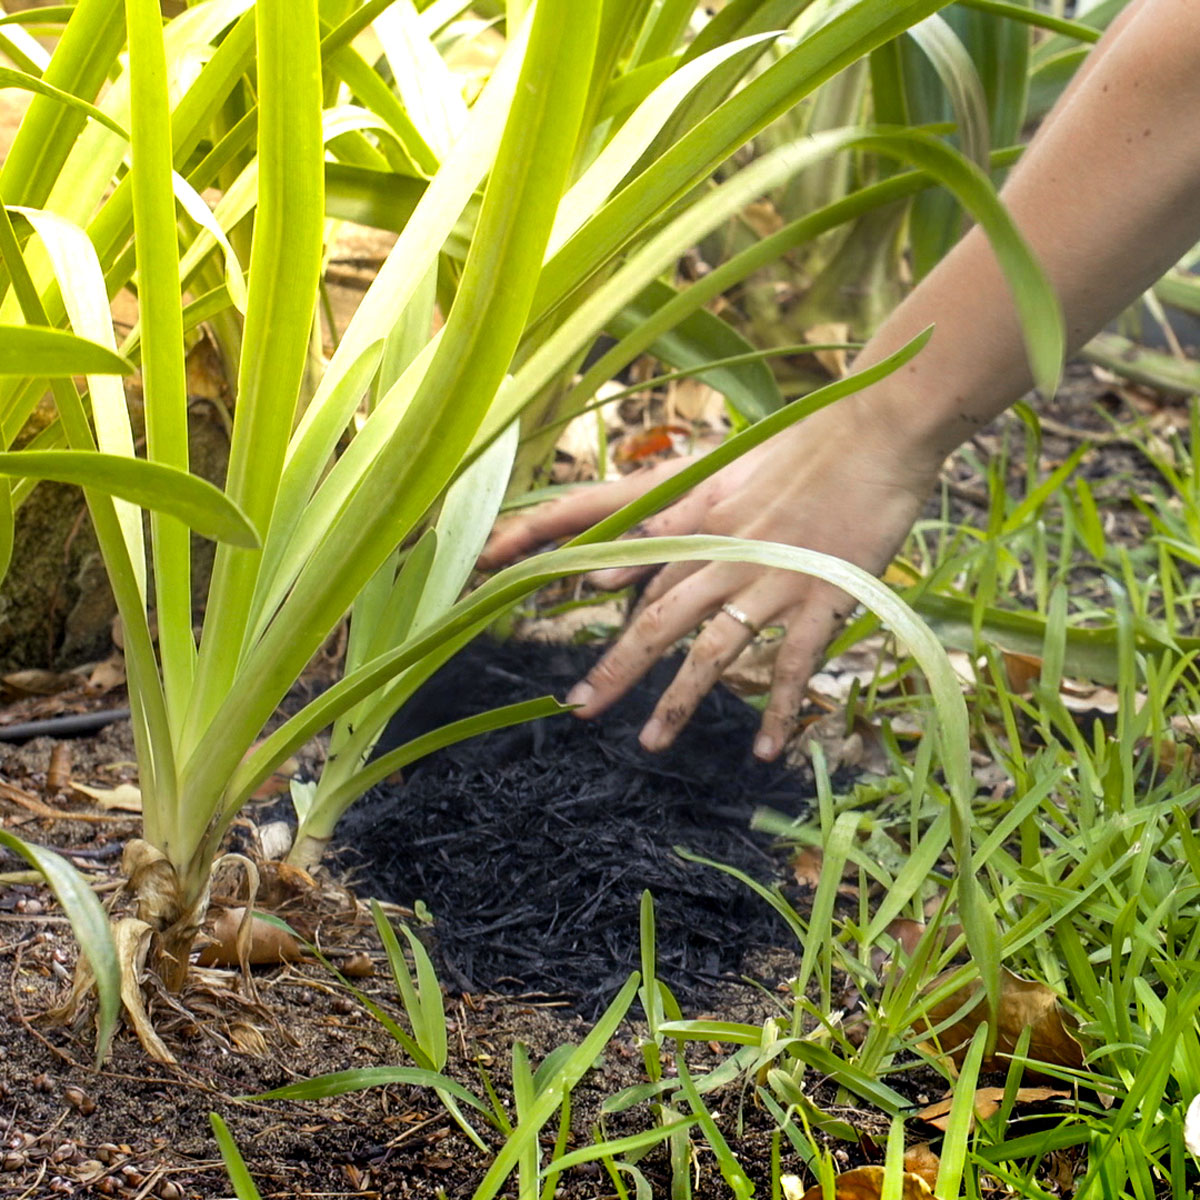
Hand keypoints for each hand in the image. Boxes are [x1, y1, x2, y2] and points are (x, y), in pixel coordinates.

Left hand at [480, 397, 941, 760]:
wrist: (879, 427)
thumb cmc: (806, 444)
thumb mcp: (725, 473)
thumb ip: (672, 520)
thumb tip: (609, 562)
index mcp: (697, 511)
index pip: (616, 540)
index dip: (557, 556)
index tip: (496, 568)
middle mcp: (723, 547)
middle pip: (656, 616)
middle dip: (615, 666)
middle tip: (580, 708)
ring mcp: (771, 576)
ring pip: (712, 650)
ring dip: (678, 700)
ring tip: (650, 743)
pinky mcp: (822, 596)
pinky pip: (793, 665)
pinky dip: (780, 709)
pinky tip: (768, 749)